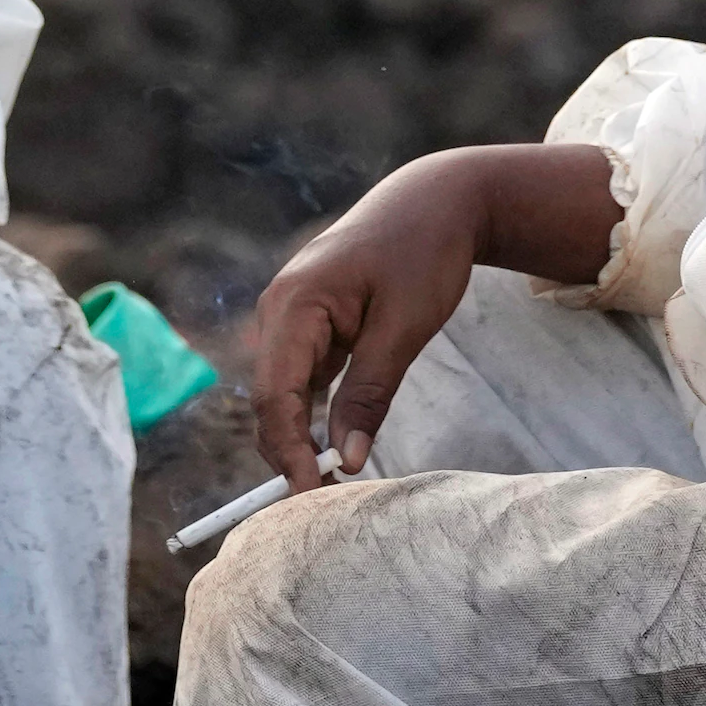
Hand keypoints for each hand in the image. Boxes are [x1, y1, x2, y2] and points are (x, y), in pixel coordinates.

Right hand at [243, 141, 621, 491]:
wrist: (436, 200)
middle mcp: (279, 309)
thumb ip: (370, 393)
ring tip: (330, 484)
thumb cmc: (423, 253)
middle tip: (324, 505)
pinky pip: (301, 380)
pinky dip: (313, 415)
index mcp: (294, 303)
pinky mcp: (309, 325)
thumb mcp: (404, 327)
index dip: (287, 451)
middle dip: (290, 453)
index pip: (275, 395)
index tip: (310, 497)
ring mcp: (291, 317)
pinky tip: (335, 446)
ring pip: (283, 394)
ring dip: (301, 438)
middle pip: (269, 400)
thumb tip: (347, 460)